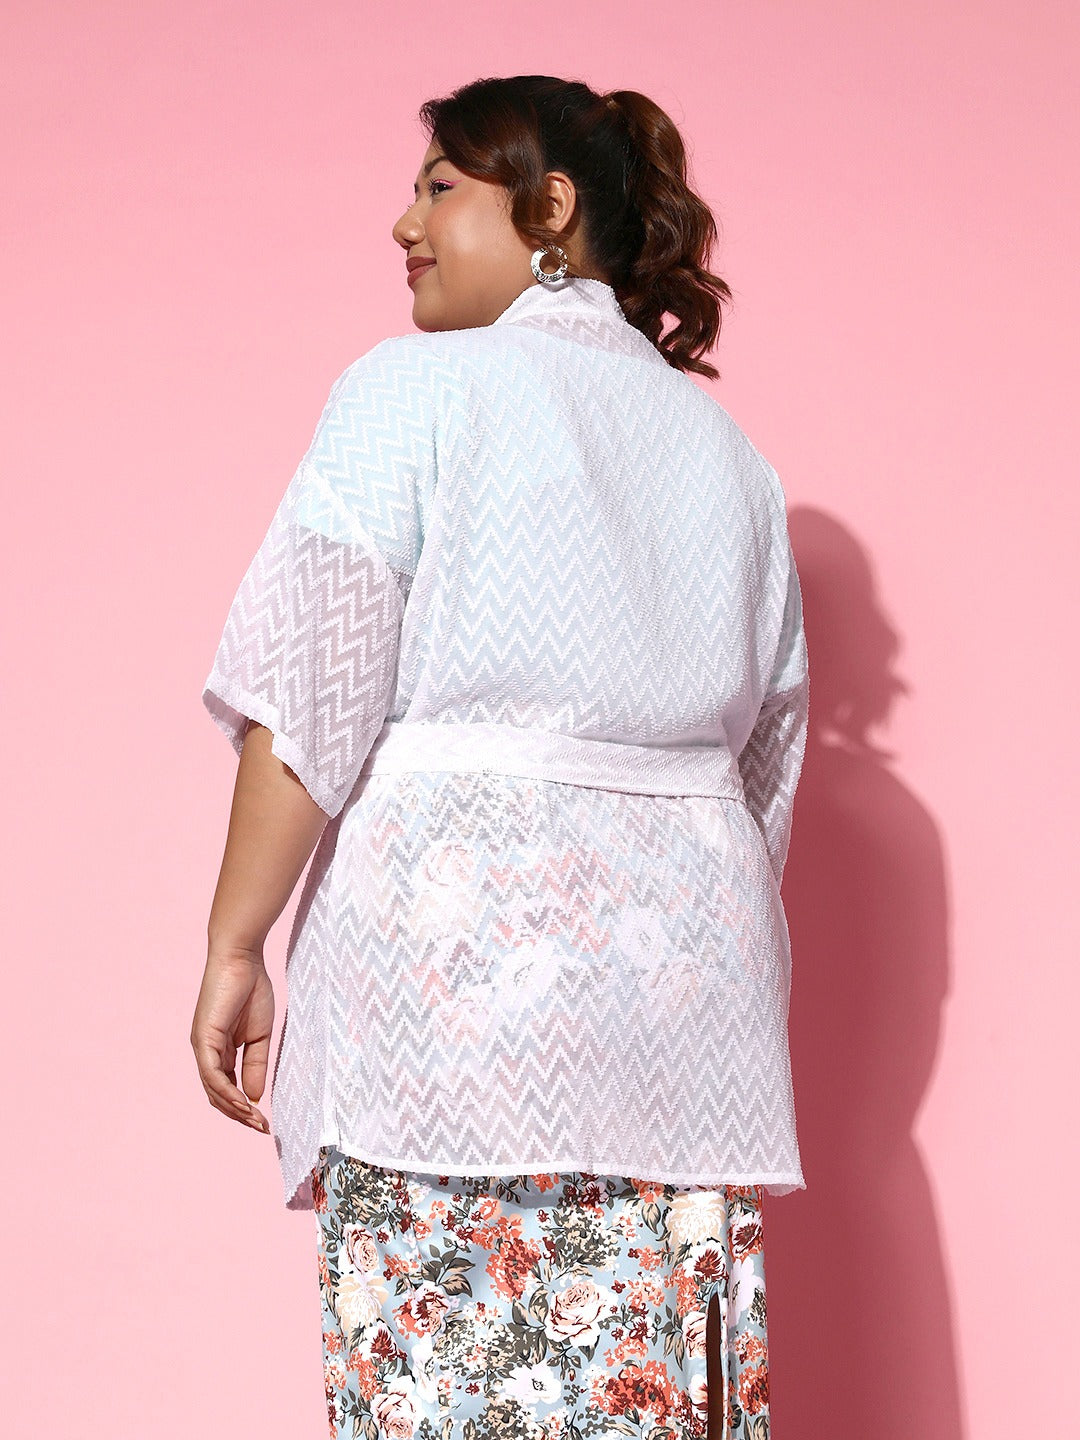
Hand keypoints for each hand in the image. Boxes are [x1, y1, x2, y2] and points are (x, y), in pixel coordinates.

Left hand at [190, 948, 274, 1133]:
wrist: (243, 959)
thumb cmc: (251, 989)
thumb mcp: (259, 1035)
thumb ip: (256, 1065)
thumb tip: (255, 1097)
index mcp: (219, 1050)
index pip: (227, 1088)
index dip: (244, 1107)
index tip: (265, 1121)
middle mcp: (206, 1052)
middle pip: (218, 1095)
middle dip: (240, 1115)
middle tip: (262, 1128)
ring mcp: (203, 1046)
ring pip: (214, 1089)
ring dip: (235, 1109)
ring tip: (256, 1121)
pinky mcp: (204, 1039)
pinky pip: (213, 1074)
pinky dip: (227, 1092)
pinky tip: (244, 1104)